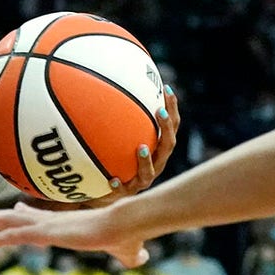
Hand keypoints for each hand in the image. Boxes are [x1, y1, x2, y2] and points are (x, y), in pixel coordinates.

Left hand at [0, 201, 148, 268]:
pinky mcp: (43, 233)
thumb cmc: (129, 235)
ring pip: (8, 223)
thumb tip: (143, 257)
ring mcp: (46, 225)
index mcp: (66, 223)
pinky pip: (10, 236)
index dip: (26, 214)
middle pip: (17, 217)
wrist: (127, 225)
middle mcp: (51, 220)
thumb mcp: (127, 249)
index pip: (40, 217)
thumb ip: (130, 254)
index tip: (16, 211)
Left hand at [87, 85, 180, 206]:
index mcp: (156, 148)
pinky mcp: (126, 193)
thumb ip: (113, 114)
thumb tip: (102, 81)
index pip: (170, 126)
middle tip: (159, 111)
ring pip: (150, 171)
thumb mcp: (113, 136)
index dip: (172, 109)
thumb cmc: (112, 158)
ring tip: (141, 148)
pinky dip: (118, 183)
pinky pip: (123, 189)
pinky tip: (111, 179)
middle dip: (166, 127)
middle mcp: (155, 163)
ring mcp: (142, 180)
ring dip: (146, 160)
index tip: (166, 89)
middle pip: (168, 145)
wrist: (105, 192)